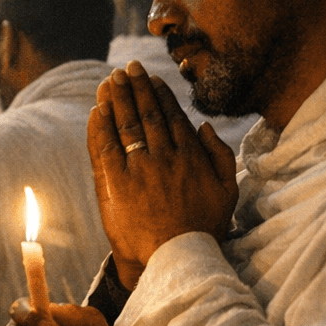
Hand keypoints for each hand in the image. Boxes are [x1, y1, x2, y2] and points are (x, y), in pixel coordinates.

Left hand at [89, 62, 237, 288]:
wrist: (178, 257)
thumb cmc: (205, 228)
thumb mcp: (228, 190)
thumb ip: (221, 155)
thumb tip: (203, 126)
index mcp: (191, 156)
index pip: (172, 117)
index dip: (160, 96)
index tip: (153, 80)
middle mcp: (165, 156)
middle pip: (147, 114)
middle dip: (137, 87)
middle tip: (128, 68)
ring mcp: (140, 168)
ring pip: (126, 125)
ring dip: (117, 99)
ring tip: (110, 81)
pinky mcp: (117, 183)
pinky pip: (105, 147)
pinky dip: (100, 126)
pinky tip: (97, 109)